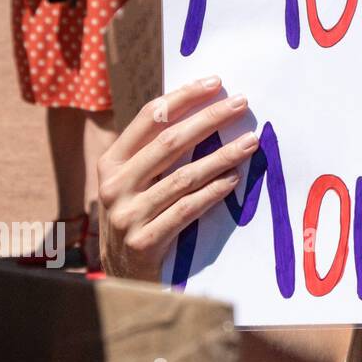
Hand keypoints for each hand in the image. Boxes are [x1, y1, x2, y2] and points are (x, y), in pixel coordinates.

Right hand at [97, 78, 257, 281]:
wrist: (123, 278)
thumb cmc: (140, 218)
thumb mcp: (136, 183)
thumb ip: (157, 153)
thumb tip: (205, 111)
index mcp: (111, 163)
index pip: (148, 118)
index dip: (183, 97)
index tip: (216, 83)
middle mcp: (114, 185)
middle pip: (169, 141)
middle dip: (209, 118)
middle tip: (241, 103)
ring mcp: (127, 214)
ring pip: (183, 176)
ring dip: (222, 156)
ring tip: (251, 142)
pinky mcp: (144, 241)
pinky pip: (187, 210)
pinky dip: (213, 192)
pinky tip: (234, 180)